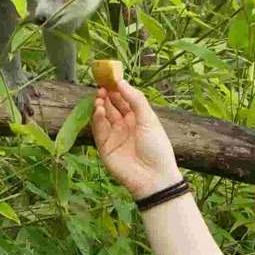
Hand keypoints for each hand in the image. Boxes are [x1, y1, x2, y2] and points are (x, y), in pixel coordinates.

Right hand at [90, 80, 181, 199]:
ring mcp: (114, 136)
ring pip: (103, 117)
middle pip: (112, 106)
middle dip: (107, 95)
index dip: (117, 89)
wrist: (153, 177)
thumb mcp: (149, 119)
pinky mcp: (105, 147)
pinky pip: (99, 130)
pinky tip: (99, 109)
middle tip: (101, 84)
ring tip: (100, 96)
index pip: (124, 100)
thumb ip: (135, 99)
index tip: (110, 77)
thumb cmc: (157, 147)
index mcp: (138, 118)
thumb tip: (121, 82)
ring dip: (100, 106)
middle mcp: (124, 126)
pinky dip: (97, 119)